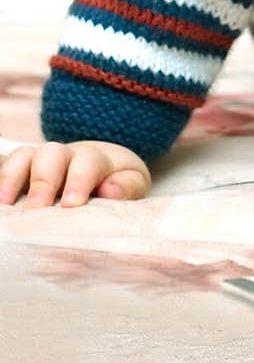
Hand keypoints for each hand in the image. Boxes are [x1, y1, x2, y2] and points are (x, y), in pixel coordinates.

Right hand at [0, 140, 150, 207]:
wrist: (104, 172)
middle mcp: (68, 155)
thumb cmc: (117, 186)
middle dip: (43, 180)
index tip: (72, 204)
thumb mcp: (132, 187)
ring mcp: (42, 160)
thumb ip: (127, 188)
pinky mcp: (23, 170)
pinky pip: (8, 166)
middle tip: (37, 208)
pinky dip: (2, 179)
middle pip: (52, 154)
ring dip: (13, 177)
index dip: (79, 180)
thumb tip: (110, 190)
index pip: (88, 162)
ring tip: (5, 205)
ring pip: (26, 156)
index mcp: (98, 159)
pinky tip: (0, 200)